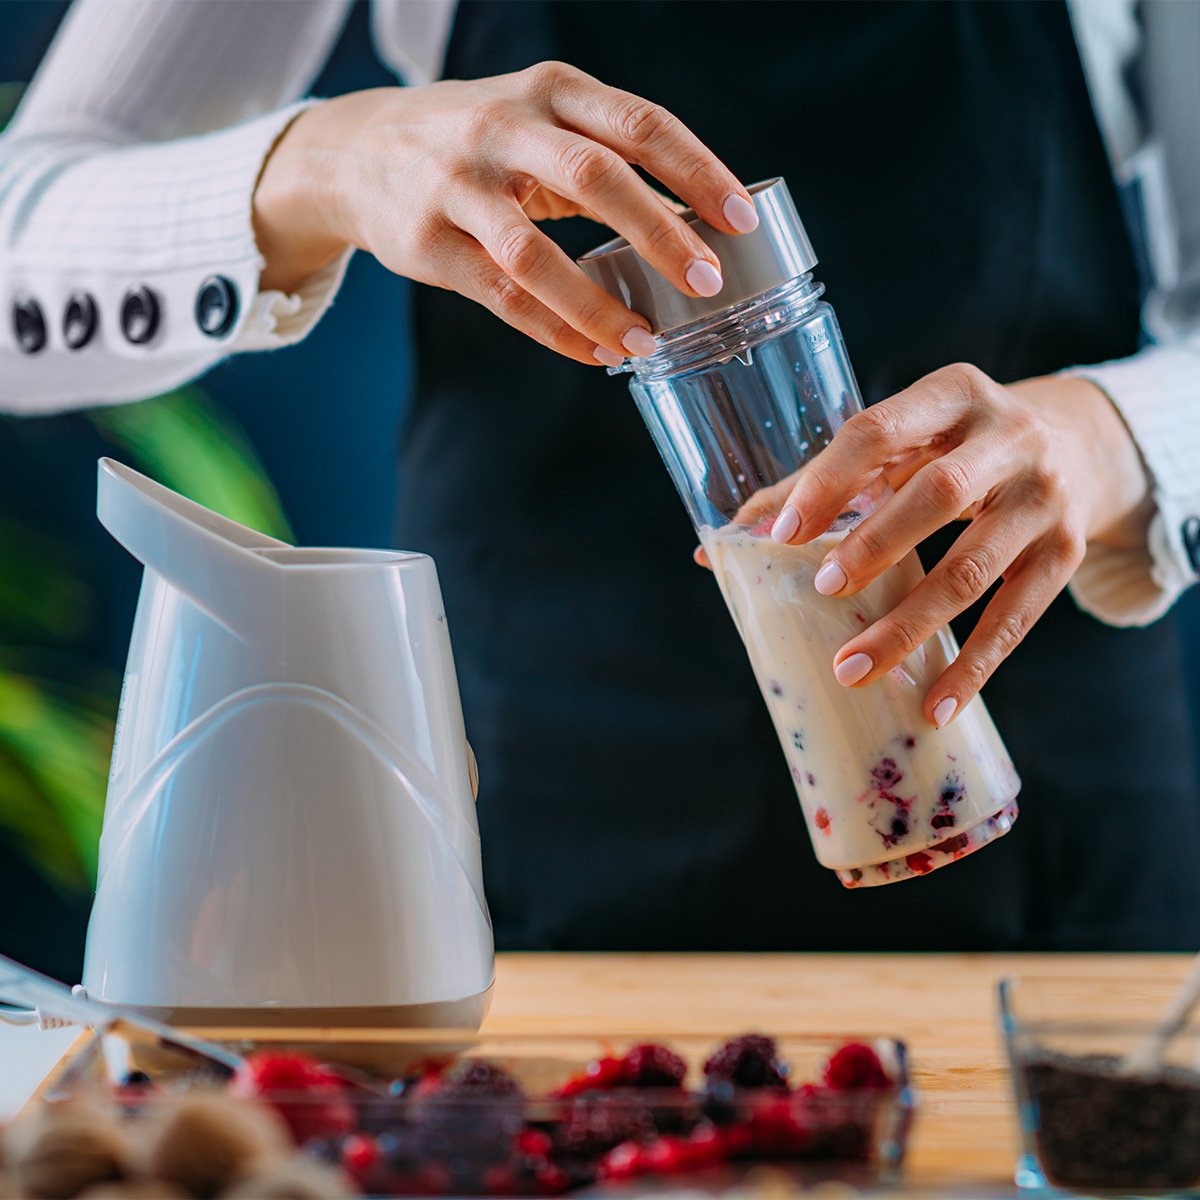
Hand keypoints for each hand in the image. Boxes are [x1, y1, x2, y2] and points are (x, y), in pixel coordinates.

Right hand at [252, 63, 757, 364]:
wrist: (357, 150)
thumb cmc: (475, 141)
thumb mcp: (537, 118)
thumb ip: (602, 157)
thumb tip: (689, 224)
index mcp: (549, 89)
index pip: (638, 123)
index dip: (695, 170)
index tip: (741, 217)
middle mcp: (502, 126)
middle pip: (593, 177)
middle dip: (660, 233)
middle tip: (708, 282)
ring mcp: (458, 185)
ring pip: (535, 253)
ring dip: (598, 304)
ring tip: (646, 342)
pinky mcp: (428, 243)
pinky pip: (502, 298)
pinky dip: (555, 332)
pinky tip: (595, 353)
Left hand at [709, 364, 1153, 724]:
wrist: (1077, 445)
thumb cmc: (953, 448)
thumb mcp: (901, 445)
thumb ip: (816, 486)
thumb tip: (717, 548)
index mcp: (953, 393)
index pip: (880, 430)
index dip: (829, 482)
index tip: (782, 536)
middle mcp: (1010, 436)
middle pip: (938, 494)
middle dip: (875, 545)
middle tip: (822, 589)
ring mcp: (1045, 497)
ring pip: (973, 568)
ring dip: (909, 624)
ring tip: (854, 667)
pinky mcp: (1067, 552)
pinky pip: (1016, 618)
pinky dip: (973, 667)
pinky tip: (933, 705)